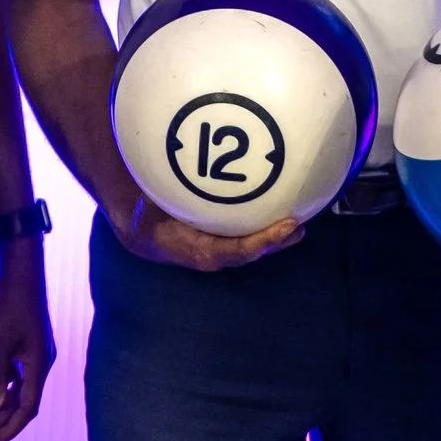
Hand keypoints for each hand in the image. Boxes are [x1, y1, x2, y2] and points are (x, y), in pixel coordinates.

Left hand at [0, 240, 52, 440]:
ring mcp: (33, 354)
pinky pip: (13, 373)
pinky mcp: (25, 345)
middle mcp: (40, 364)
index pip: (27, 409)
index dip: (10, 428)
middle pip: (22, 402)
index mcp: (38, 366)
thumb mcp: (1, 340)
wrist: (21, 271)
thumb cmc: (11, 303)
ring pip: (16, 388)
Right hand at [112, 193, 302, 271]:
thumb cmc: (144, 219)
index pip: (237, 250)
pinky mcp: (223, 241)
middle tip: (296, 226)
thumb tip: (156, 186)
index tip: (285, 227)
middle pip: (252, 251)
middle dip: (275, 242)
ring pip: (253, 246)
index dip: (263, 241)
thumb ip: (152, 204)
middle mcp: (214, 255)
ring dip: (275, 238)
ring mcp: (221, 250)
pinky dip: (265, 228)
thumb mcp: (142, 213)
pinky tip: (280, 212)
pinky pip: (247, 236)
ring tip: (298, 224)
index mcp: (199, 251)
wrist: (143, 235)